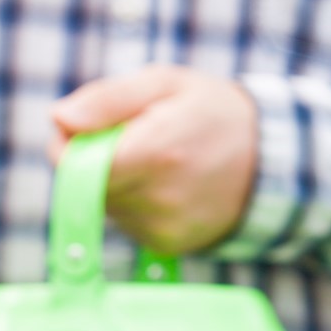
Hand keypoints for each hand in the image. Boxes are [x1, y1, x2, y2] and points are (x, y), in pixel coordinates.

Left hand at [48, 65, 257, 256]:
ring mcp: (163, 227)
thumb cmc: (212, 112)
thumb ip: (106, 100)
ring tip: (154, 161)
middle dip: (92, 162)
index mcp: (155, 153)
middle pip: (85, 187)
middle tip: (130, 138)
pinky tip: (164, 185)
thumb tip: (58, 119)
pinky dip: (133, 203)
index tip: (83, 129)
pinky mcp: (167, 246)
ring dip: (113, 183)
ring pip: (104, 207)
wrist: (272, 160)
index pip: (74, 166)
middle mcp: (158, 198)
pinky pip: (126, 223)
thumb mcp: (164, 84)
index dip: (67, 147)